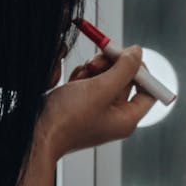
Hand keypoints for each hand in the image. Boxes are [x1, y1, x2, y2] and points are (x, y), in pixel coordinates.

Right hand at [39, 46, 154, 159]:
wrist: (36, 132)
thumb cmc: (68, 119)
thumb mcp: (101, 89)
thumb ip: (124, 69)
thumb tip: (138, 53)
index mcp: (126, 119)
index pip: (149, 92)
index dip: (142, 71)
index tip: (128, 56)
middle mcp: (115, 116)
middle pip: (126, 81)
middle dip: (112, 66)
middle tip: (100, 58)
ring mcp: (97, 111)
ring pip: (106, 78)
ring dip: (95, 69)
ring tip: (82, 74)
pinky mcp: (81, 105)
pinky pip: (90, 84)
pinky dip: (82, 77)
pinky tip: (72, 81)